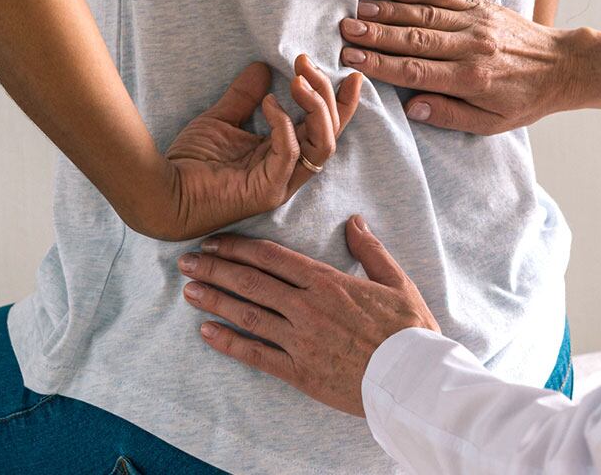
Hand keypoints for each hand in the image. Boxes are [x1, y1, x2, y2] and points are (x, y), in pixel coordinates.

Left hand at [140, 54, 361, 241]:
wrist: (160, 192)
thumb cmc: (188, 163)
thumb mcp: (221, 119)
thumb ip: (244, 96)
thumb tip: (263, 67)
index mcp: (283, 156)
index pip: (324, 128)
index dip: (341, 103)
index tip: (348, 74)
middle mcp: (288, 171)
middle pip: (330, 133)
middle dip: (327, 95)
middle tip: (306, 63)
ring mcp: (281, 183)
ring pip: (323, 145)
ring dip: (316, 107)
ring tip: (298, 79)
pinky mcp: (268, 190)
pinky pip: (291, 153)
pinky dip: (284, 123)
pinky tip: (268, 103)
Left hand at [180, 215, 438, 416]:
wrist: (413, 379)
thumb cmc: (409, 330)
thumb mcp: (397, 281)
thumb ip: (371, 250)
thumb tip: (354, 222)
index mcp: (327, 281)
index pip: (272, 257)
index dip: (238, 247)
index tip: (215, 241)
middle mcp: (307, 307)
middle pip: (250, 282)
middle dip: (215, 268)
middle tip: (186, 260)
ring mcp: (300, 340)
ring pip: (247, 314)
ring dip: (214, 300)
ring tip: (188, 290)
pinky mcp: (299, 371)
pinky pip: (256, 354)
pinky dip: (228, 342)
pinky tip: (207, 332)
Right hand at [336, 0, 600, 133]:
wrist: (563, 65)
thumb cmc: (525, 99)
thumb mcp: (490, 123)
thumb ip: (449, 114)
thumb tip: (411, 106)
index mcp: (471, 79)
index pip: (415, 70)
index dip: (380, 64)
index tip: (352, 58)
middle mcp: (471, 47)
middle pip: (414, 39)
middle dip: (376, 34)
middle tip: (344, 30)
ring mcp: (476, 22)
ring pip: (425, 14)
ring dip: (389, 12)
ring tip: (359, 11)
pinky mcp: (482, 6)